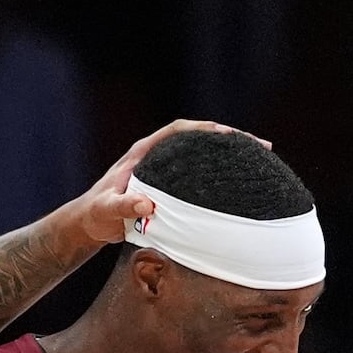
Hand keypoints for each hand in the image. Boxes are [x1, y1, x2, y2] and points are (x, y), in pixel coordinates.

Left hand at [62, 120, 245, 246]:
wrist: (89, 223)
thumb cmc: (96, 216)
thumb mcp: (106, 211)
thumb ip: (122, 206)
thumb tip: (146, 205)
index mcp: (144, 152)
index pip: (180, 131)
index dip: (207, 129)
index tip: (232, 135)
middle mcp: (157, 155)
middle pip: (200, 137)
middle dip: (232, 139)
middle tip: (263, 147)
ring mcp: (165, 168)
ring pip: (204, 154)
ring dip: (232, 156)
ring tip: (263, 162)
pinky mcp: (170, 184)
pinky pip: (201, 173)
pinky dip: (222, 175)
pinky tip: (241, 185)